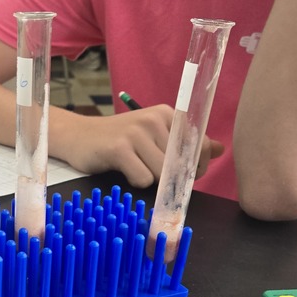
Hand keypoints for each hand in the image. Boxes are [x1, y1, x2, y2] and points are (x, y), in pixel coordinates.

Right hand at [55, 104, 222, 187]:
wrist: (77, 137)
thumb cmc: (119, 141)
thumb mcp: (154, 137)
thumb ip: (186, 144)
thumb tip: (220, 148)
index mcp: (166, 114)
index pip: (198, 145)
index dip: (195, 166)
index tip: (180, 173)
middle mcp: (153, 118)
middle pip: (180, 163)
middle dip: (171, 177)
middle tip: (149, 170)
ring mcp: (136, 132)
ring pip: (163, 173)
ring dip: (150, 180)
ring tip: (134, 167)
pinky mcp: (119, 148)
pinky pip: (143, 179)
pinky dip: (135, 182)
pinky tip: (123, 171)